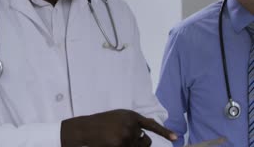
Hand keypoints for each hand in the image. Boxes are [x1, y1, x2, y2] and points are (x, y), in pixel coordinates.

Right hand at [60, 109, 176, 146]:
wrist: (84, 129)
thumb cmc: (101, 124)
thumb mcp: (118, 118)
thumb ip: (132, 123)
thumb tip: (146, 134)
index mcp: (131, 115)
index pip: (151, 125)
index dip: (164, 132)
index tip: (176, 137)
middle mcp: (131, 124)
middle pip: (145, 141)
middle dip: (139, 143)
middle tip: (124, 140)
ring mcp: (126, 135)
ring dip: (130, 146)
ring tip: (115, 140)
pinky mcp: (120, 145)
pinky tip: (113, 143)